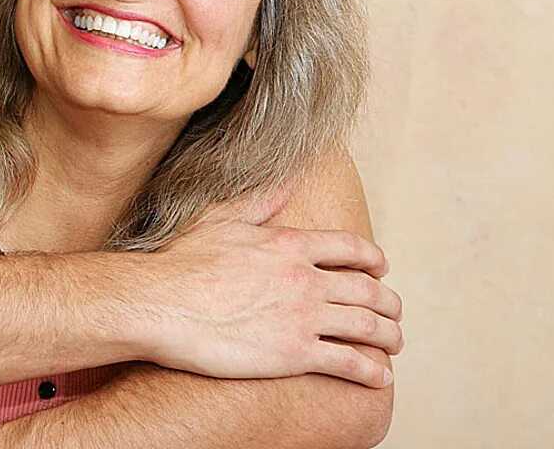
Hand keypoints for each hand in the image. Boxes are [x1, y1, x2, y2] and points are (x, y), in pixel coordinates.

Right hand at [143, 206, 402, 386]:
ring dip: (389, 336)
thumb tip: (288, 176)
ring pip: (367, 326)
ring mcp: (302, 317)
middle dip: (389, 302)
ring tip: (395, 343)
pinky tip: (379, 377)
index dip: (374, 259)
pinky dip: (371, 371)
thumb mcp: (221, 219)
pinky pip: (348, 362)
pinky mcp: (294, 354)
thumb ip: (260, 200)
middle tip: (395, 311)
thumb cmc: (181, 262)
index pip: (351, 248)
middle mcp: (305, 278)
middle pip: (368, 289)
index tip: (382, 268)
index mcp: (290, 244)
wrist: (158, 304)